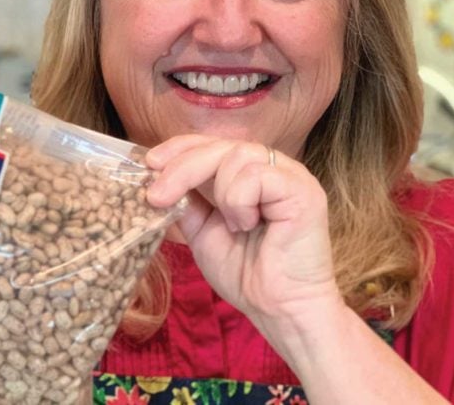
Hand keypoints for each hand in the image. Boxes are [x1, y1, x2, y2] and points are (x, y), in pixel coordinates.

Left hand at [144, 134, 342, 329]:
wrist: (277, 309)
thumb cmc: (245, 272)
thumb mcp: (201, 231)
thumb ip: (186, 202)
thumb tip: (157, 180)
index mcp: (248, 173)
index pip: (211, 143)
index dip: (179, 148)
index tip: (150, 163)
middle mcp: (271, 167)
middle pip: (219, 146)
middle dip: (182, 168)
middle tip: (157, 196)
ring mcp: (290, 176)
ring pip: (238, 155)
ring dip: (220, 192)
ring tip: (230, 225)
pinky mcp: (303, 190)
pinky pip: (257, 175)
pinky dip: (240, 201)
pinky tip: (247, 224)